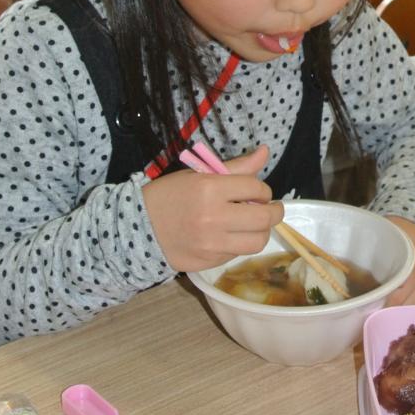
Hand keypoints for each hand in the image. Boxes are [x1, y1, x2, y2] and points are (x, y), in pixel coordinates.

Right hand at [142, 144, 283, 272]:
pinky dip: (240, 243)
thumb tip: (265, 152)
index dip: (264, 189)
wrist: (140, 227)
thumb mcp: (200, 174)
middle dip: (274, 212)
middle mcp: (214, 217)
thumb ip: (236, 167)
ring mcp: (212, 243)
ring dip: (261, 231)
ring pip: (256, 242)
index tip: (259, 191)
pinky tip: (232, 234)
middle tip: (271, 208)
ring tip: (254, 224)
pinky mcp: (209, 262)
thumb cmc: (171, 195)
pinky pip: (237, 254)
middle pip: (263, 218)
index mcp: (210, 189)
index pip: (256, 187)